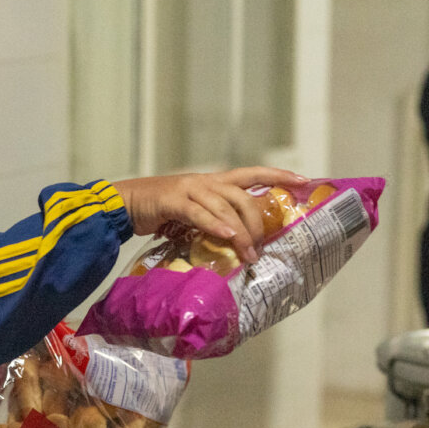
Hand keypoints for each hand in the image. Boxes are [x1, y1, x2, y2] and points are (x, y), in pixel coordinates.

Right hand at [113, 167, 309, 262]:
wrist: (125, 204)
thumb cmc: (161, 211)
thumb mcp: (193, 213)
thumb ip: (214, 222)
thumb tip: (237, 244)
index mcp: (213, 182)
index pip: (252, 174)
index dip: (277, 175)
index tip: (303, 181)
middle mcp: (206, 182)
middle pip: (242, 196)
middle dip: (256, 223)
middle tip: (260, 249)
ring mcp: (189, 189)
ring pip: (224, 206)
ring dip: (239, 232)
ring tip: (248, 254)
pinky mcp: (172, 201)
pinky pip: (198, 213)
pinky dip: (214, 225)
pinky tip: (227, 236)